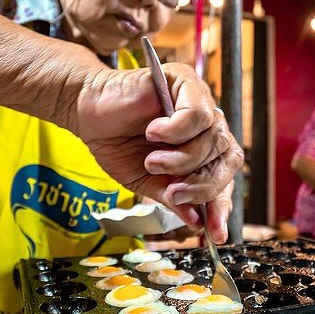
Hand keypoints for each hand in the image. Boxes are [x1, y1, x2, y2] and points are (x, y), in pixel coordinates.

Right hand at [70, 63, 242, 242]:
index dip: (221, 204)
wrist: (87, 111)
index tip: (214, 232)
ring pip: (213, 138)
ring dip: (181, 160)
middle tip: (172, 193)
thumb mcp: (146, 181)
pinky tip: (153, 133)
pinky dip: (176, 131)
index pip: (225, 176)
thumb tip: (197, 222)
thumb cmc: (117, 141)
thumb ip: (172, 197)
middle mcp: (206, 125)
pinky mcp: (186, 81)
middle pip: (227, 158)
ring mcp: (199, 101)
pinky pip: (199, 115)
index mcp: (202, 148)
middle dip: (202, 185)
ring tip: (152, 162)